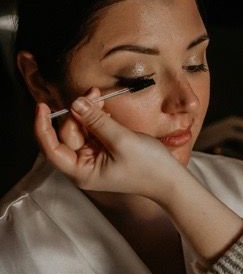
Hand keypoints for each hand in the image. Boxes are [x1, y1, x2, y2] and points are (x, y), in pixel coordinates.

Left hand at [34, 91, 176, 199]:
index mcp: (82, 172)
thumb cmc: (147, 167)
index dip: (43, 127)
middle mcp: (84, 166)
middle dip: (77, 112)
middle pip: (68, 134)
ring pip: (81, 130)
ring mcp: (94, 158)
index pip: (51, 149)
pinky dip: (97, 118)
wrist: (170, 179)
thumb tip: (75, 103)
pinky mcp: (105, 151)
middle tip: (91, 93)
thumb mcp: (120, 139)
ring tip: (99, 96)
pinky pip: (93, 131)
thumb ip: (96, 120)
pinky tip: (105, 108)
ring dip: (88, 112)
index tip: (42, 107)